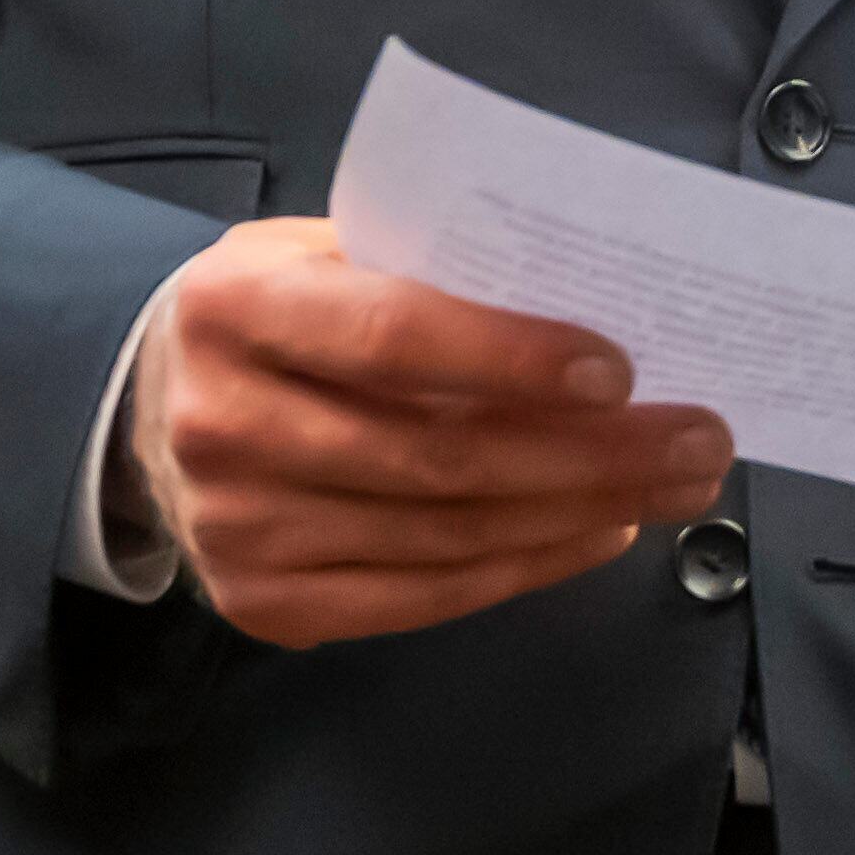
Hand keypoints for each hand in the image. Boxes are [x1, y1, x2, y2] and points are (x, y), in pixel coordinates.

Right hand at [125, 219, 734, 648]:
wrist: (154, 405)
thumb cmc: (283, 311)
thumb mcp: (327, 251)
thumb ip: (431, 269)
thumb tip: (598, 301)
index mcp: (236, 307)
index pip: (389, 337)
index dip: (509, 357)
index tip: (619, 370)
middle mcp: (221, 424)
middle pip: (437, 456)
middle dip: (591, 454)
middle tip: (700, 440)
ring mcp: (236, 528)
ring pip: (445, 535)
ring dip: (581, 512)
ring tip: (675, 483)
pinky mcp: (263, 603)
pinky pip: (423, 597)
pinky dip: (528, 566)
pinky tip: (601, 530)